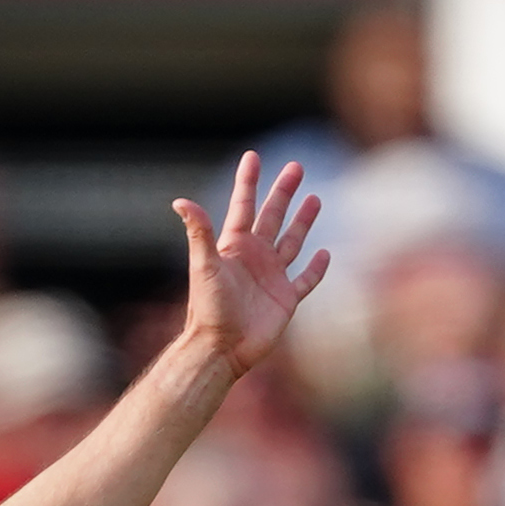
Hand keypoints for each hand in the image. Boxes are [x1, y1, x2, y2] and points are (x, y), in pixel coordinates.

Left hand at [174, 152, 328, 379]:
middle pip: (272, 216)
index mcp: (234, 246)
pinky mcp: (285, 300)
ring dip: (303, 221)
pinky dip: (316, 268)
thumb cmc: (209, 308)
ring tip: (314, 198)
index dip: (248, 181)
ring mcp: (271, 278)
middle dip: (283, 192)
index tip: (252, 156)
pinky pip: (305, 280)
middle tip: (295, 167)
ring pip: (291, 242)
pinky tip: (324, 254)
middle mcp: (254, 258)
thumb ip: (199, 232)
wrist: (221, 349)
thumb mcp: (204, 266)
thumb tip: (180, 201)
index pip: (243, 205)